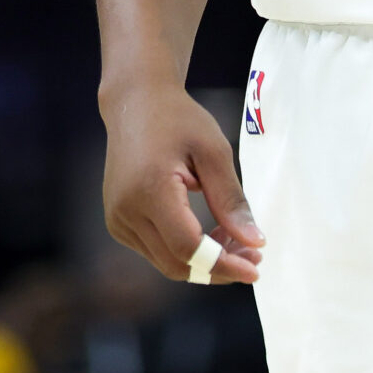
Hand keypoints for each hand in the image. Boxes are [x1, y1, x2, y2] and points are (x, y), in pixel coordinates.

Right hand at [100, 82, 264, 283]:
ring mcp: (117, 218)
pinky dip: (185, 250)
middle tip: (253, 255)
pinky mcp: (117, 221)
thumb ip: (231, 200)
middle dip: (218, 268)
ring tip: (236, 241)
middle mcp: (125, 211)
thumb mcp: (214, 152)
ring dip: (204, 261)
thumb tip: (254, 242)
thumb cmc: (178, 120)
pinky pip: (155, 250)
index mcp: (150, 190)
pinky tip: (208, 232)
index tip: (255, 269)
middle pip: (176, 263)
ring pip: (166, 262)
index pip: (188, 248)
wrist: (136, 103)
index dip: (223, 265)